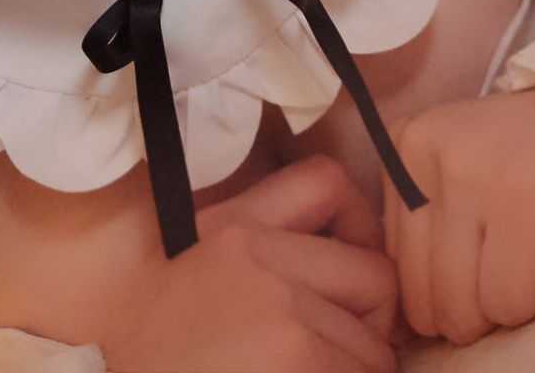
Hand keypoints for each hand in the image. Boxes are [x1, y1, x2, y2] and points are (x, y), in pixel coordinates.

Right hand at [98, 155, 398, 371]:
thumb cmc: (159, 355)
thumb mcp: (190, 275)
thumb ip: (254, 251)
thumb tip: (347, 249)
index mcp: (229, 227)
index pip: (327, 182)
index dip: (360, 224)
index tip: (355, 268)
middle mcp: (257, 255)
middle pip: (374, 274)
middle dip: (371, 321)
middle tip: (340, 353)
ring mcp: (281, 310)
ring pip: (374, 345)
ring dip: (353, 372)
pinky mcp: (298, 359)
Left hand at [381, 86, 534, 344]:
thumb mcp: (469, 171)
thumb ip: (430, 223)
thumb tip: (406, 319)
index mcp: (405, 142)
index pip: (394, 264)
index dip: (447, 284)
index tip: (491, 251)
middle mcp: (426, 151)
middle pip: (424, 292)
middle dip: (473, 309)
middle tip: (520, 266)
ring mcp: (474, 176)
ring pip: (463, 305)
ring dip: (509, 305)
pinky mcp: (526, 206)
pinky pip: (510, 303)